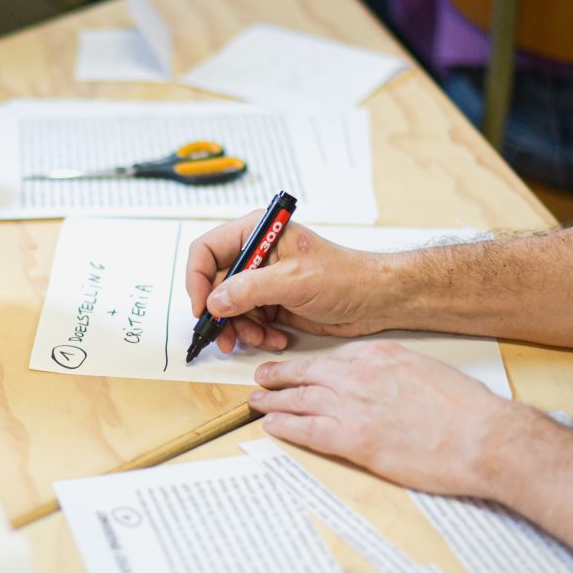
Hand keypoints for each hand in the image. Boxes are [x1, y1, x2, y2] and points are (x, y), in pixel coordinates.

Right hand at [185, 214, 385, 353]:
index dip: (197, 279)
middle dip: (221, 313)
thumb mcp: (295, 280)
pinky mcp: (272, 303)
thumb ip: (251, 289)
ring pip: (229, 308)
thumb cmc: (346, 277)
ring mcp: (263, 280)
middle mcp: (256, 255)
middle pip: (214, 284)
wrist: (375, 300)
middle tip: (226, 336)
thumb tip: (215, 301)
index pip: (207, 250)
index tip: (203, 307)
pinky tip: (276, 338)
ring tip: (260, 339)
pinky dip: (256, 334)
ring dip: (240, 329)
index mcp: (258, 233)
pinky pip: (247, 322)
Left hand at [250, 341, 529, 496]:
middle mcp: (359, 375)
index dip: (311, 365)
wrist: (484, 437)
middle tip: (262, 377)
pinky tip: (271, 426)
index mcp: (379, 356)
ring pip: (299, 399)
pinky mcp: (353, 439)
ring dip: (273, 400)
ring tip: (256, 402)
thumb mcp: (428, 371)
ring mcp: (353, 406)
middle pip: (307, 372)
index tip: (301, 368)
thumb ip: (398, 373)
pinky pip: (306, 429)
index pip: (333, 356)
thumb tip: (385, 384)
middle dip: (280, 375)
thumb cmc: (467, 411)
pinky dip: (284, 426)